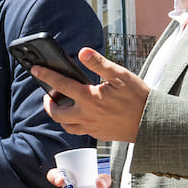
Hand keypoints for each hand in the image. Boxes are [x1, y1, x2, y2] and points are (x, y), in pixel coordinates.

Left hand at [33, 48, 147, 142]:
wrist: (152, 123)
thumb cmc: (138, 98)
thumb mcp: (120, 75)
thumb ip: (99, 64)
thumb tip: (82, 52)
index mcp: (89, 98)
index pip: (60, 85)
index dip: (45, 75)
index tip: (35, 69)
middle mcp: (86, 115)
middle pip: (56, 112)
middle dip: (48, 102)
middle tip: (49, 94)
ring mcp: (91, 127)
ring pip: (66, 125)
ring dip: (60, 115)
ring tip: (62, 105)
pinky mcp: (98, 134)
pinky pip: (79, 131)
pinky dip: (73, 123)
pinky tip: (80, 114)